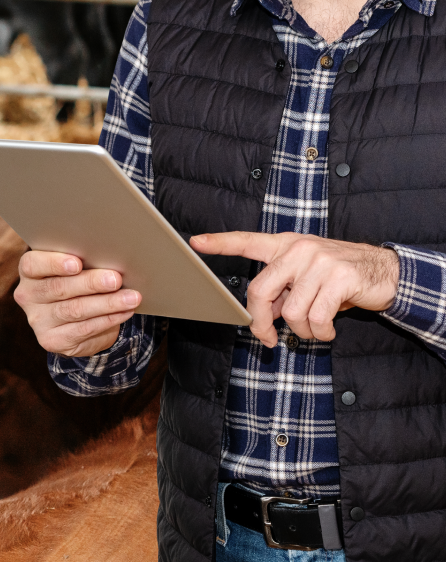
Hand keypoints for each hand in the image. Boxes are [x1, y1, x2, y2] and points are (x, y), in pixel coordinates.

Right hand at [12, 250, 141, 356]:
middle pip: (58, 288)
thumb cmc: (77, 282)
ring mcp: (38, 320)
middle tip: (116, 280)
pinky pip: (83, 329)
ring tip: (131, 297)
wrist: (73, 320)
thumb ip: (83, 262)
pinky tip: (125, 312)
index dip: (54, 263)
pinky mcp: (51, 340)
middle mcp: (27, 296)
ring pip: (74, 310)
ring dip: (107, 303)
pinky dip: (108, 319)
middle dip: (90, 283)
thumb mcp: (75, 268)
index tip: (77, 263)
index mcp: (29, 272)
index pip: (33, 264)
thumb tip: (111, 258)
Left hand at [191, 232, 399, 345]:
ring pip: (290, 312)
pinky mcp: (339, 278)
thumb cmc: (339, 278)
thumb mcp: (306, 278)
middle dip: (260, 323)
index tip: (195, 242)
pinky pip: (316, 319)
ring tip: (315, 329)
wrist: (385, 272)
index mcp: (285, 246)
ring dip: (301, 332)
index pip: (247, 241)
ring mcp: (319, 262)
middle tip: (267, 339)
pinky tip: (327, 331)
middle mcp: (298, 249)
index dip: (220, 243)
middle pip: (259, 291)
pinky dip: (320, 334)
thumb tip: (262, 317)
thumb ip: (282, 291)